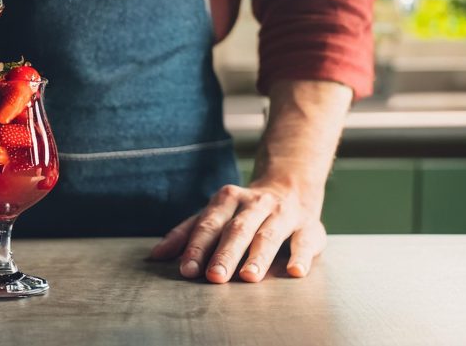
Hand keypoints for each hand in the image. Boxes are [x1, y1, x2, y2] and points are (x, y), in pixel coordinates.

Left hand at [149, 179, 326, 282]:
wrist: (290, 186)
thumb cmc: (243, 210)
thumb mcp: (213, 214)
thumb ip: (186, 233)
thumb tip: (157, 256)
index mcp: (227, 199)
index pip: (209, 224)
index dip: (197, 247)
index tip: (187, 270)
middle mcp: (255, 204)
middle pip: (237, 229)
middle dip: (225, 253)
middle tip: (215, 277)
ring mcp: (283, 214)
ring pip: (268, 234)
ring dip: (258, 256)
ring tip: (249, 277)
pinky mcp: (309, 226)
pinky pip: (305, 240)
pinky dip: (300, 256)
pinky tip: (294, 271)